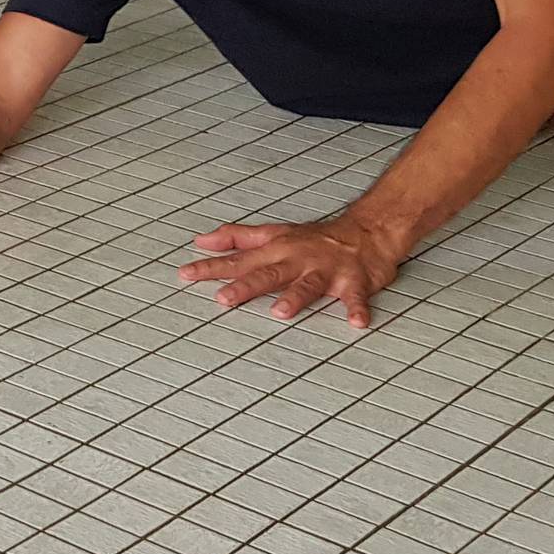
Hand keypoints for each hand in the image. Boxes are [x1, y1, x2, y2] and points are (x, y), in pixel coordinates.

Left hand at [179, 215, 408, 326]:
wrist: (368, 230)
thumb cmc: (316, 237)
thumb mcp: (274, 233)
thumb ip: (237, 238)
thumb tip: (201, 241)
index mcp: (277, 250)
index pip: (239, 260)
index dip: (212, 267)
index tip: (186, 275)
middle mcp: (298, 260)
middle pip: (269, 274)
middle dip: (246, 286)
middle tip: (223, 299)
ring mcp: (327, 270)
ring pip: (308, 285)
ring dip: (295, 297)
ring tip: (280, 312)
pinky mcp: (355, 281)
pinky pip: (356, 297)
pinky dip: (357, 309)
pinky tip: (356, 323)